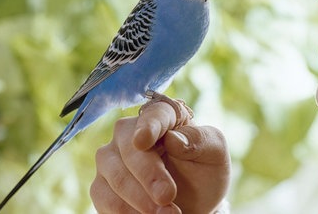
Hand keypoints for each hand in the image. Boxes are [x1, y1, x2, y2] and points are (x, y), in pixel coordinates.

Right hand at [90, 101, 229, 212]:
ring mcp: (112, 159)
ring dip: (140, 199)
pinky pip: (104, 198)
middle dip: (148, 175)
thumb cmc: (204, 169)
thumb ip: (199, 140)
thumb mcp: (214, 153)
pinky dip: (125, 211)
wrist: (195, 202)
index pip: (153, 114)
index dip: (148, 126)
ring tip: (168, 213)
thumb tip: (174, 139)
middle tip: (167, 197)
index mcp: (162, 117)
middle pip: (130, 148)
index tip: (143, 141)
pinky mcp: (102, 186)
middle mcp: (130, 133)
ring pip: (115, 176)